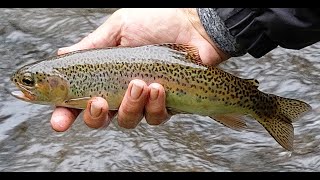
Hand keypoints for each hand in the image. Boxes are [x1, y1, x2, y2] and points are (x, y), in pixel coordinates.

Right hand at [50, 8, 228, 130]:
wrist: (194, 25)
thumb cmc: (158, 21)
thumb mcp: (119, 29)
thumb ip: (92, 45)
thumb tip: (61, 55)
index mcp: (107, 76)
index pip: (81, 100)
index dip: (67, 114)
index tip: (59, 122)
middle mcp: (122, 92)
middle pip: (101, 120)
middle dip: (95, 116)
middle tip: (97, 101)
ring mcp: (144, 101)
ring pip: (128, 121)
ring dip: (129, 105)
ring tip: (139, 83)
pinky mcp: (166, 105)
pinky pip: (155, 118)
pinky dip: (154, 105)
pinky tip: (158, 87)